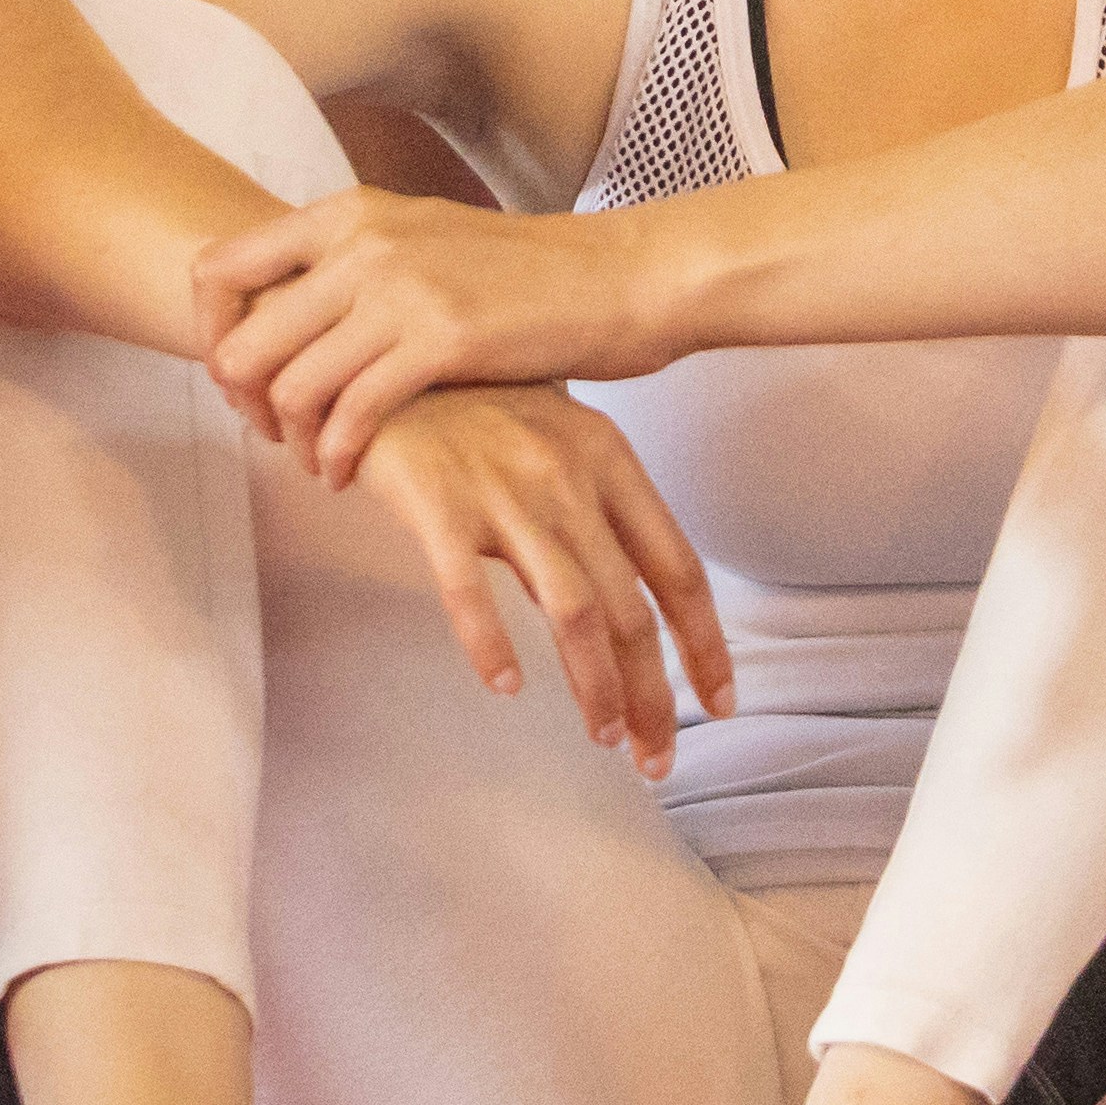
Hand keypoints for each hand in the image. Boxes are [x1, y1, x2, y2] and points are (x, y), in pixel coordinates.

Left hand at [194, 183, 678, 472]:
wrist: (615, 278)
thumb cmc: (519, 273)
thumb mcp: (419, 238)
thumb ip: (349, 261)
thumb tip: (279, 310)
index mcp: (347, 212)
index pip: (218, 269)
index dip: (209, 336)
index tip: (238, 378)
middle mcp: (362, 242)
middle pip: (243, 343)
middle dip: (245, 405)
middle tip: (273, 436)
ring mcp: (400, 289)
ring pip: (290, 387)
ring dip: (292, 441)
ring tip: (317, 461)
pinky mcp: (441, 340)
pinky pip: (352, 414)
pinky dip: (338, 456)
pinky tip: (349, 473)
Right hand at [344, 385, 732, 769]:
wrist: (383, 349)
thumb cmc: (472, 400)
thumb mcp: (555, 439)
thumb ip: (590, 514)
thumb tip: (617, 606)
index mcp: (609, 459)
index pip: (678, 569)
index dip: (706, 644)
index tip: (722, 703)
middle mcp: (568, 477)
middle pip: (631, 608)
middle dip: (654, 693)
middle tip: (658, 756)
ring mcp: (504, 489)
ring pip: (572, 610)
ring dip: (595, 686)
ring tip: (604, 737)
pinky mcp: (436, 502)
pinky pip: (468, 589)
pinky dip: (490, 643)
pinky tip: (504, 685)